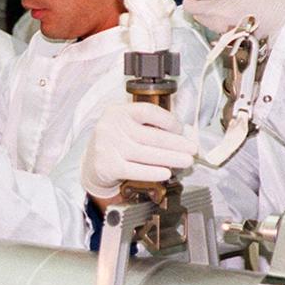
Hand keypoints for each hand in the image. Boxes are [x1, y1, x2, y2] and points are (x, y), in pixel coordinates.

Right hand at [81, 103, 197, 199]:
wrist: (92, 164)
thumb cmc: (116, 142)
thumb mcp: (126, 126)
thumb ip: (149, 126)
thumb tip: (182, 134)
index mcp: (119, 112)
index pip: (148, 111)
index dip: (168, 120)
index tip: (181, 129)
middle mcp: (112, 126)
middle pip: (151, 136)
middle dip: (177, 144)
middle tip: (192, 149)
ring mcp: (109, 146)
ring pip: (147, 154)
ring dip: (171, 158)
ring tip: (186, 161)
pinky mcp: (108, 166)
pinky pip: (136, 170)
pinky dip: (153, 172)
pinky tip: (166, 172)